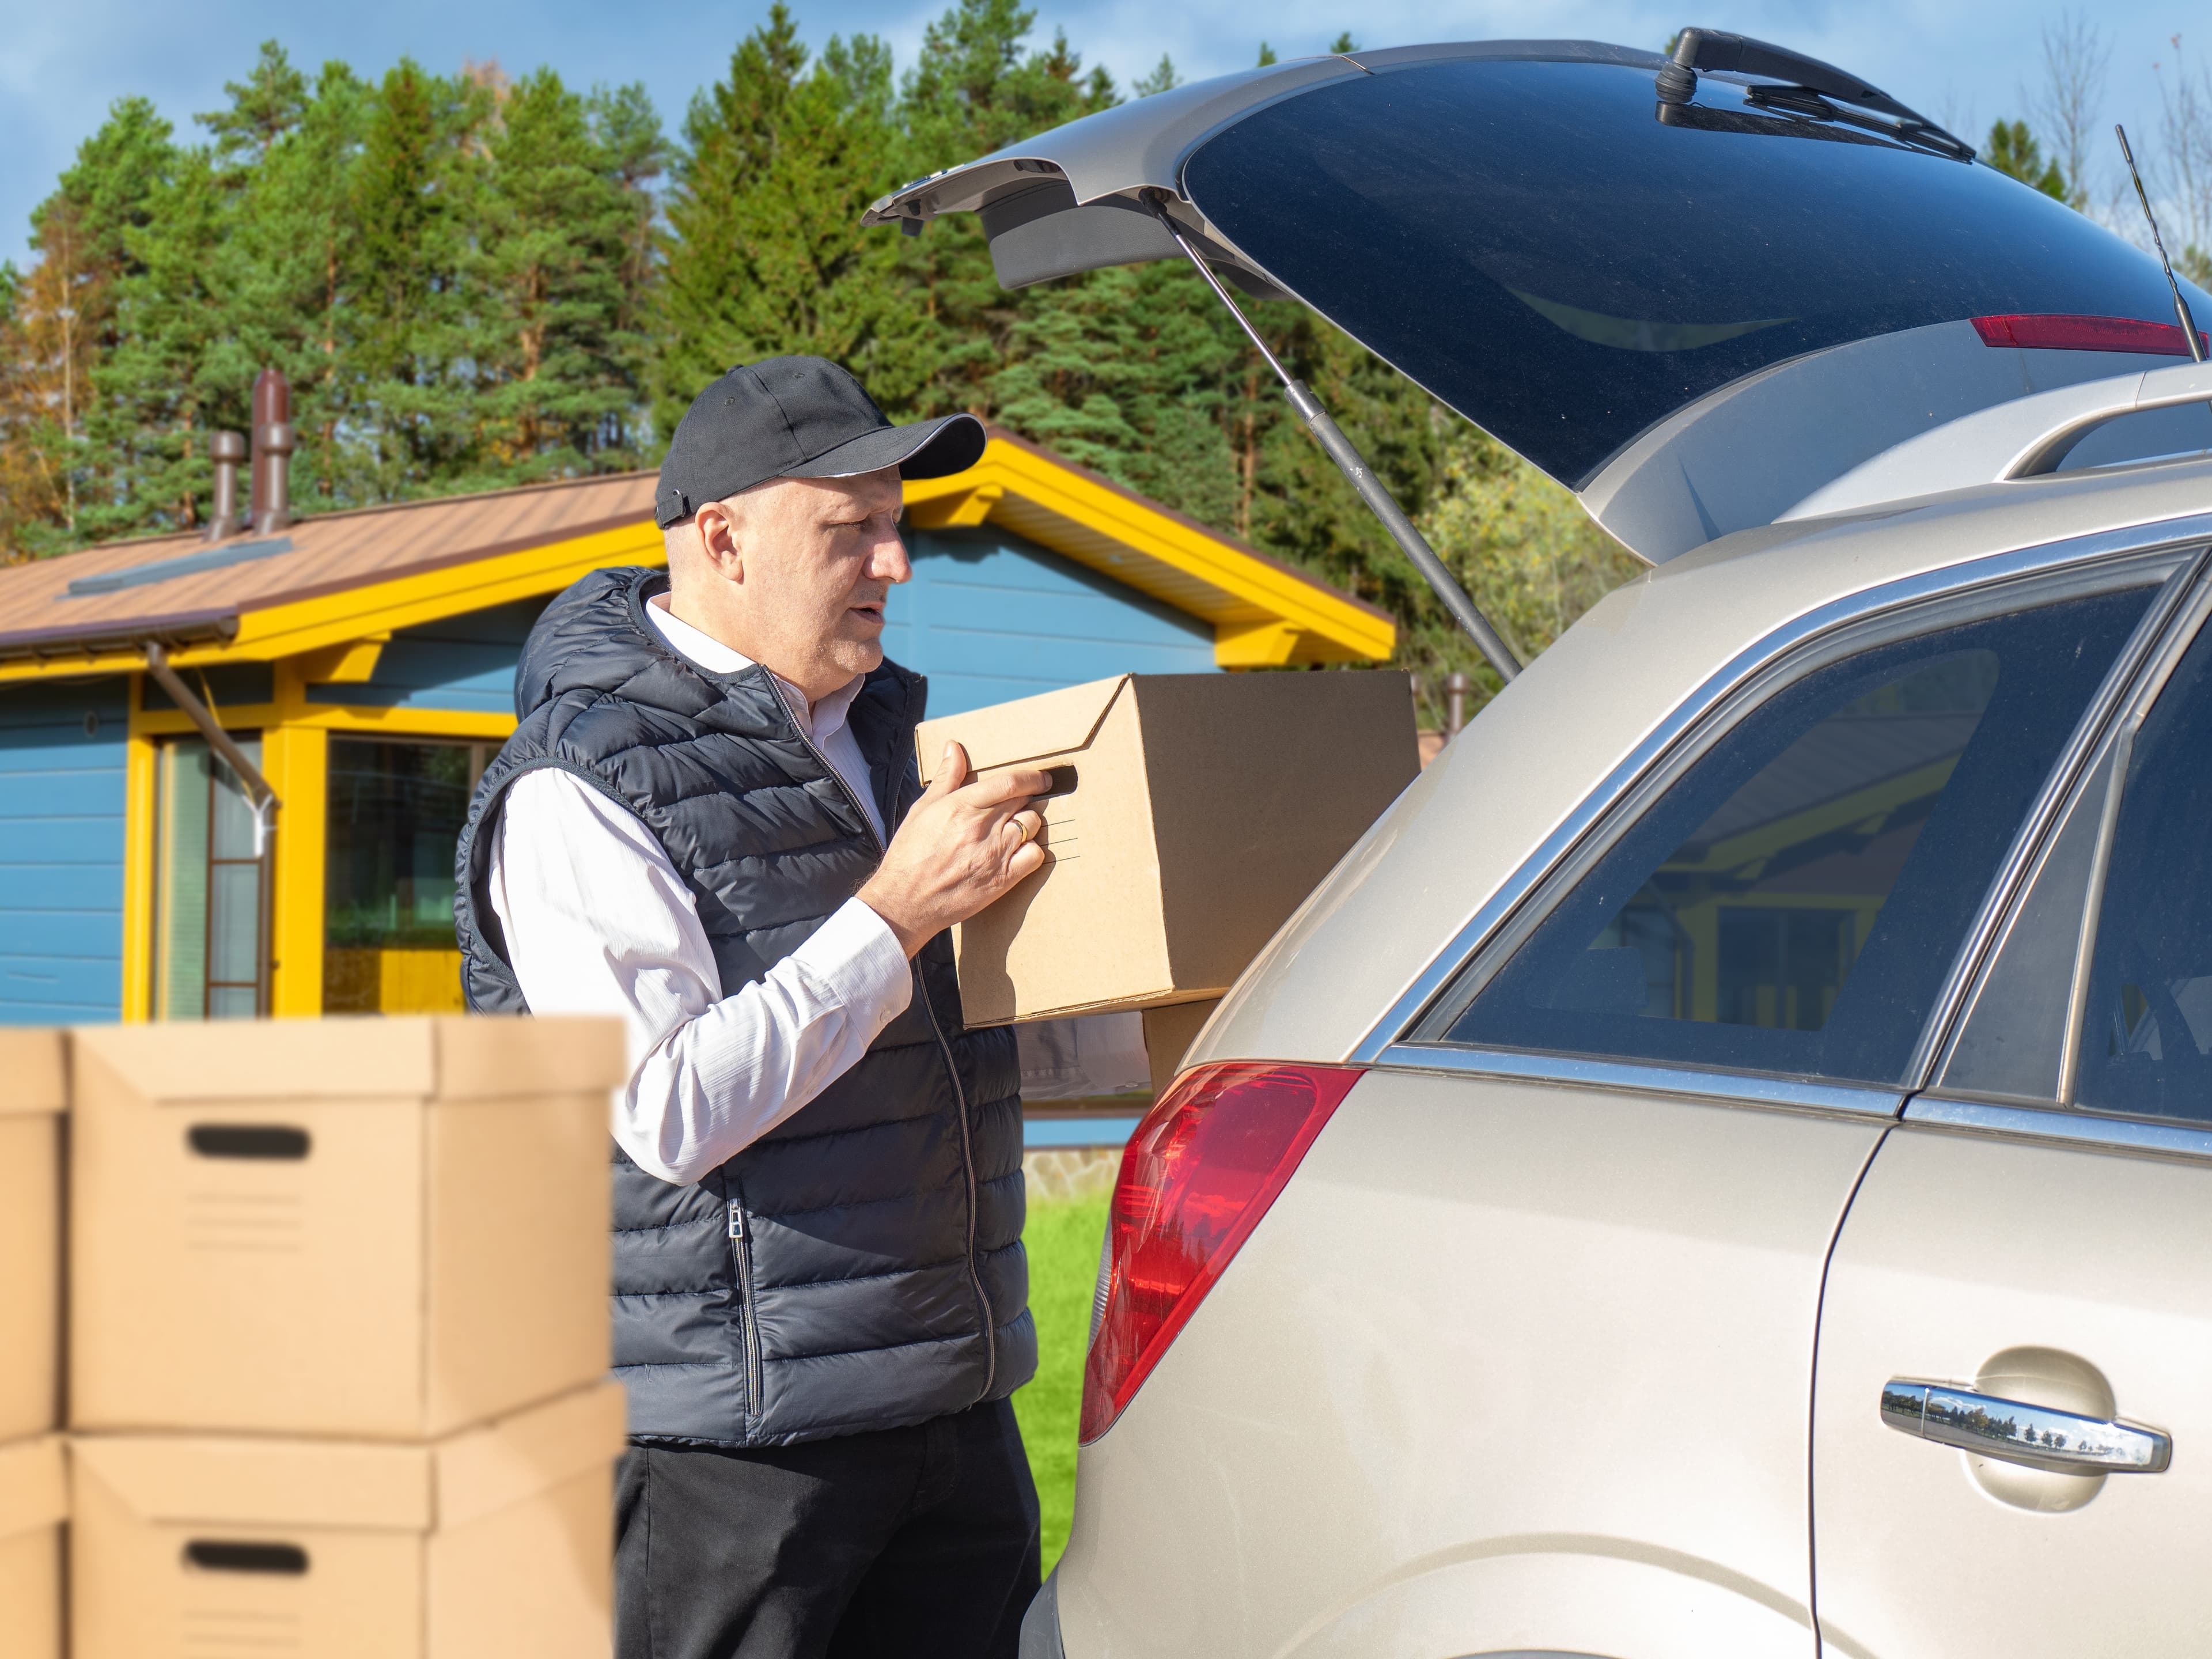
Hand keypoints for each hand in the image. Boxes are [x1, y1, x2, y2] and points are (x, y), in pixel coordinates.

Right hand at [859, 742, 1050, 956]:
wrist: (905, 901)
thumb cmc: (910, 855)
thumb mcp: (922, 810)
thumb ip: (945, 778)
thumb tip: (954, 748)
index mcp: (962, 806)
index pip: (1009, 783)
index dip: (1031, 777)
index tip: (1041, 777)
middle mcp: (982, 828)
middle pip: (1023, 801)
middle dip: (1027, 798)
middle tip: (1022, 803)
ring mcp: (995, 854)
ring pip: (1032, 825)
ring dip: (1028, 822)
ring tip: (1015, 827)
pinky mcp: (1003, 879)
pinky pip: (1034, 855)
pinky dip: (1032, 850)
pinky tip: (1019, 851)